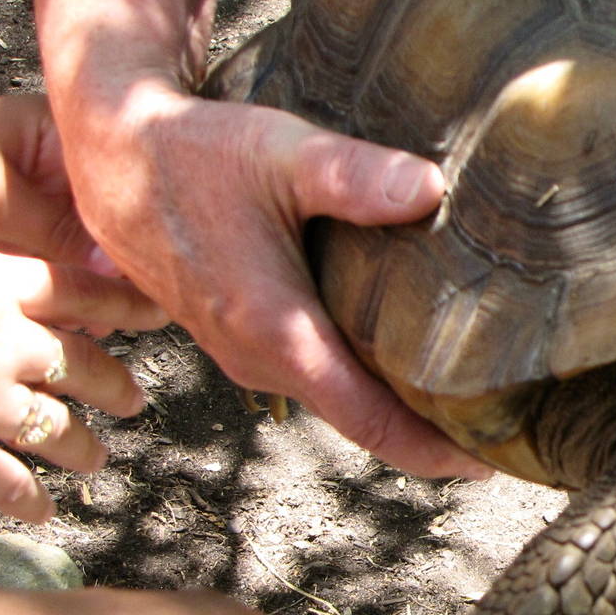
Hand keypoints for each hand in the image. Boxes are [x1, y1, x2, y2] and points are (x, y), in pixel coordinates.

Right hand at [0, 217, 166, 521]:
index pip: (85, 291)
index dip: (129, 305)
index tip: (159, 314)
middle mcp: (3, 345)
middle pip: (88, 367)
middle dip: (116, 386)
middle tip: (134, 398)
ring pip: (63, 433)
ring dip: (86, 448)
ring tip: (97, 457)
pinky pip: (11, 487)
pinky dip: (33, 501)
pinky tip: (43, 509)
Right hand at [51, 79, 489, 479]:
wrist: (113, 157)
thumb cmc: (196, 154)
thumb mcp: (279, 151)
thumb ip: (355, 175)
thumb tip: (432, 189)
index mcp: (277, 332)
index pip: (370, 421)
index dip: (433, 450)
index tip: (491, 463)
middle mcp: (259, 361)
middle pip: (362, 421)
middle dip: (430, 434)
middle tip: (501, 429)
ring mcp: (245, 356)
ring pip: (336, 399)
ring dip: (395, 407)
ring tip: (467, 400)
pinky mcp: (239, 339)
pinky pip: (313, 376)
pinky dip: (361, 380)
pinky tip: (402, 356)